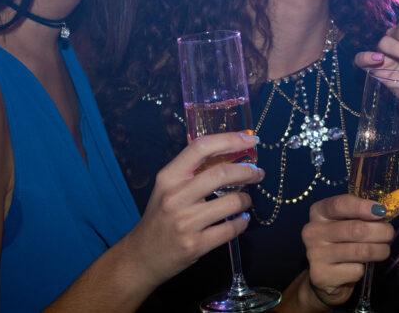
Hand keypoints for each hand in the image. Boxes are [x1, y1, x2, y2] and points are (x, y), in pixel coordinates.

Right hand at [120, 132, 263, 289]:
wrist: (140, 258)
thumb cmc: (160, 218)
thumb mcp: (167, 188)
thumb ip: (192, 171)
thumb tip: (232, 152)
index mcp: (168, 178)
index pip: (200, 147)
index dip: (230, 139)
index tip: (250, 140)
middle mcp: (175, 197)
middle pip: (221, 173)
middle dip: (248, 171)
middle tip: (258, 173)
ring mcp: (185, 222)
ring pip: (232, 202)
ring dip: (246, 199)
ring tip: (245, 201)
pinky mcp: (195, 245)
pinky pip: (231, 228)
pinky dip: (243, 221)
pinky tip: (241, 219)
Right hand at [302, 194, 394, 307]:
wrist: (324, 274)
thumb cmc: (341, 241)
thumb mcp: (345, 221)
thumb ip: (360, 214)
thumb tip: (382, 212)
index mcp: (319, 212)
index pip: (340, 204)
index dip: (362, 207)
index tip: (381, 211)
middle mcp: (313, 231)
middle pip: (356, 229)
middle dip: (381, 231)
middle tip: (389, 234)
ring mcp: (315, 254)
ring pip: (360, 251)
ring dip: (379, 250)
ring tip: (384, 250)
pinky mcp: (321, 276)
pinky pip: (356, 270)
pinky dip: (365, 268)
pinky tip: (360, 266)